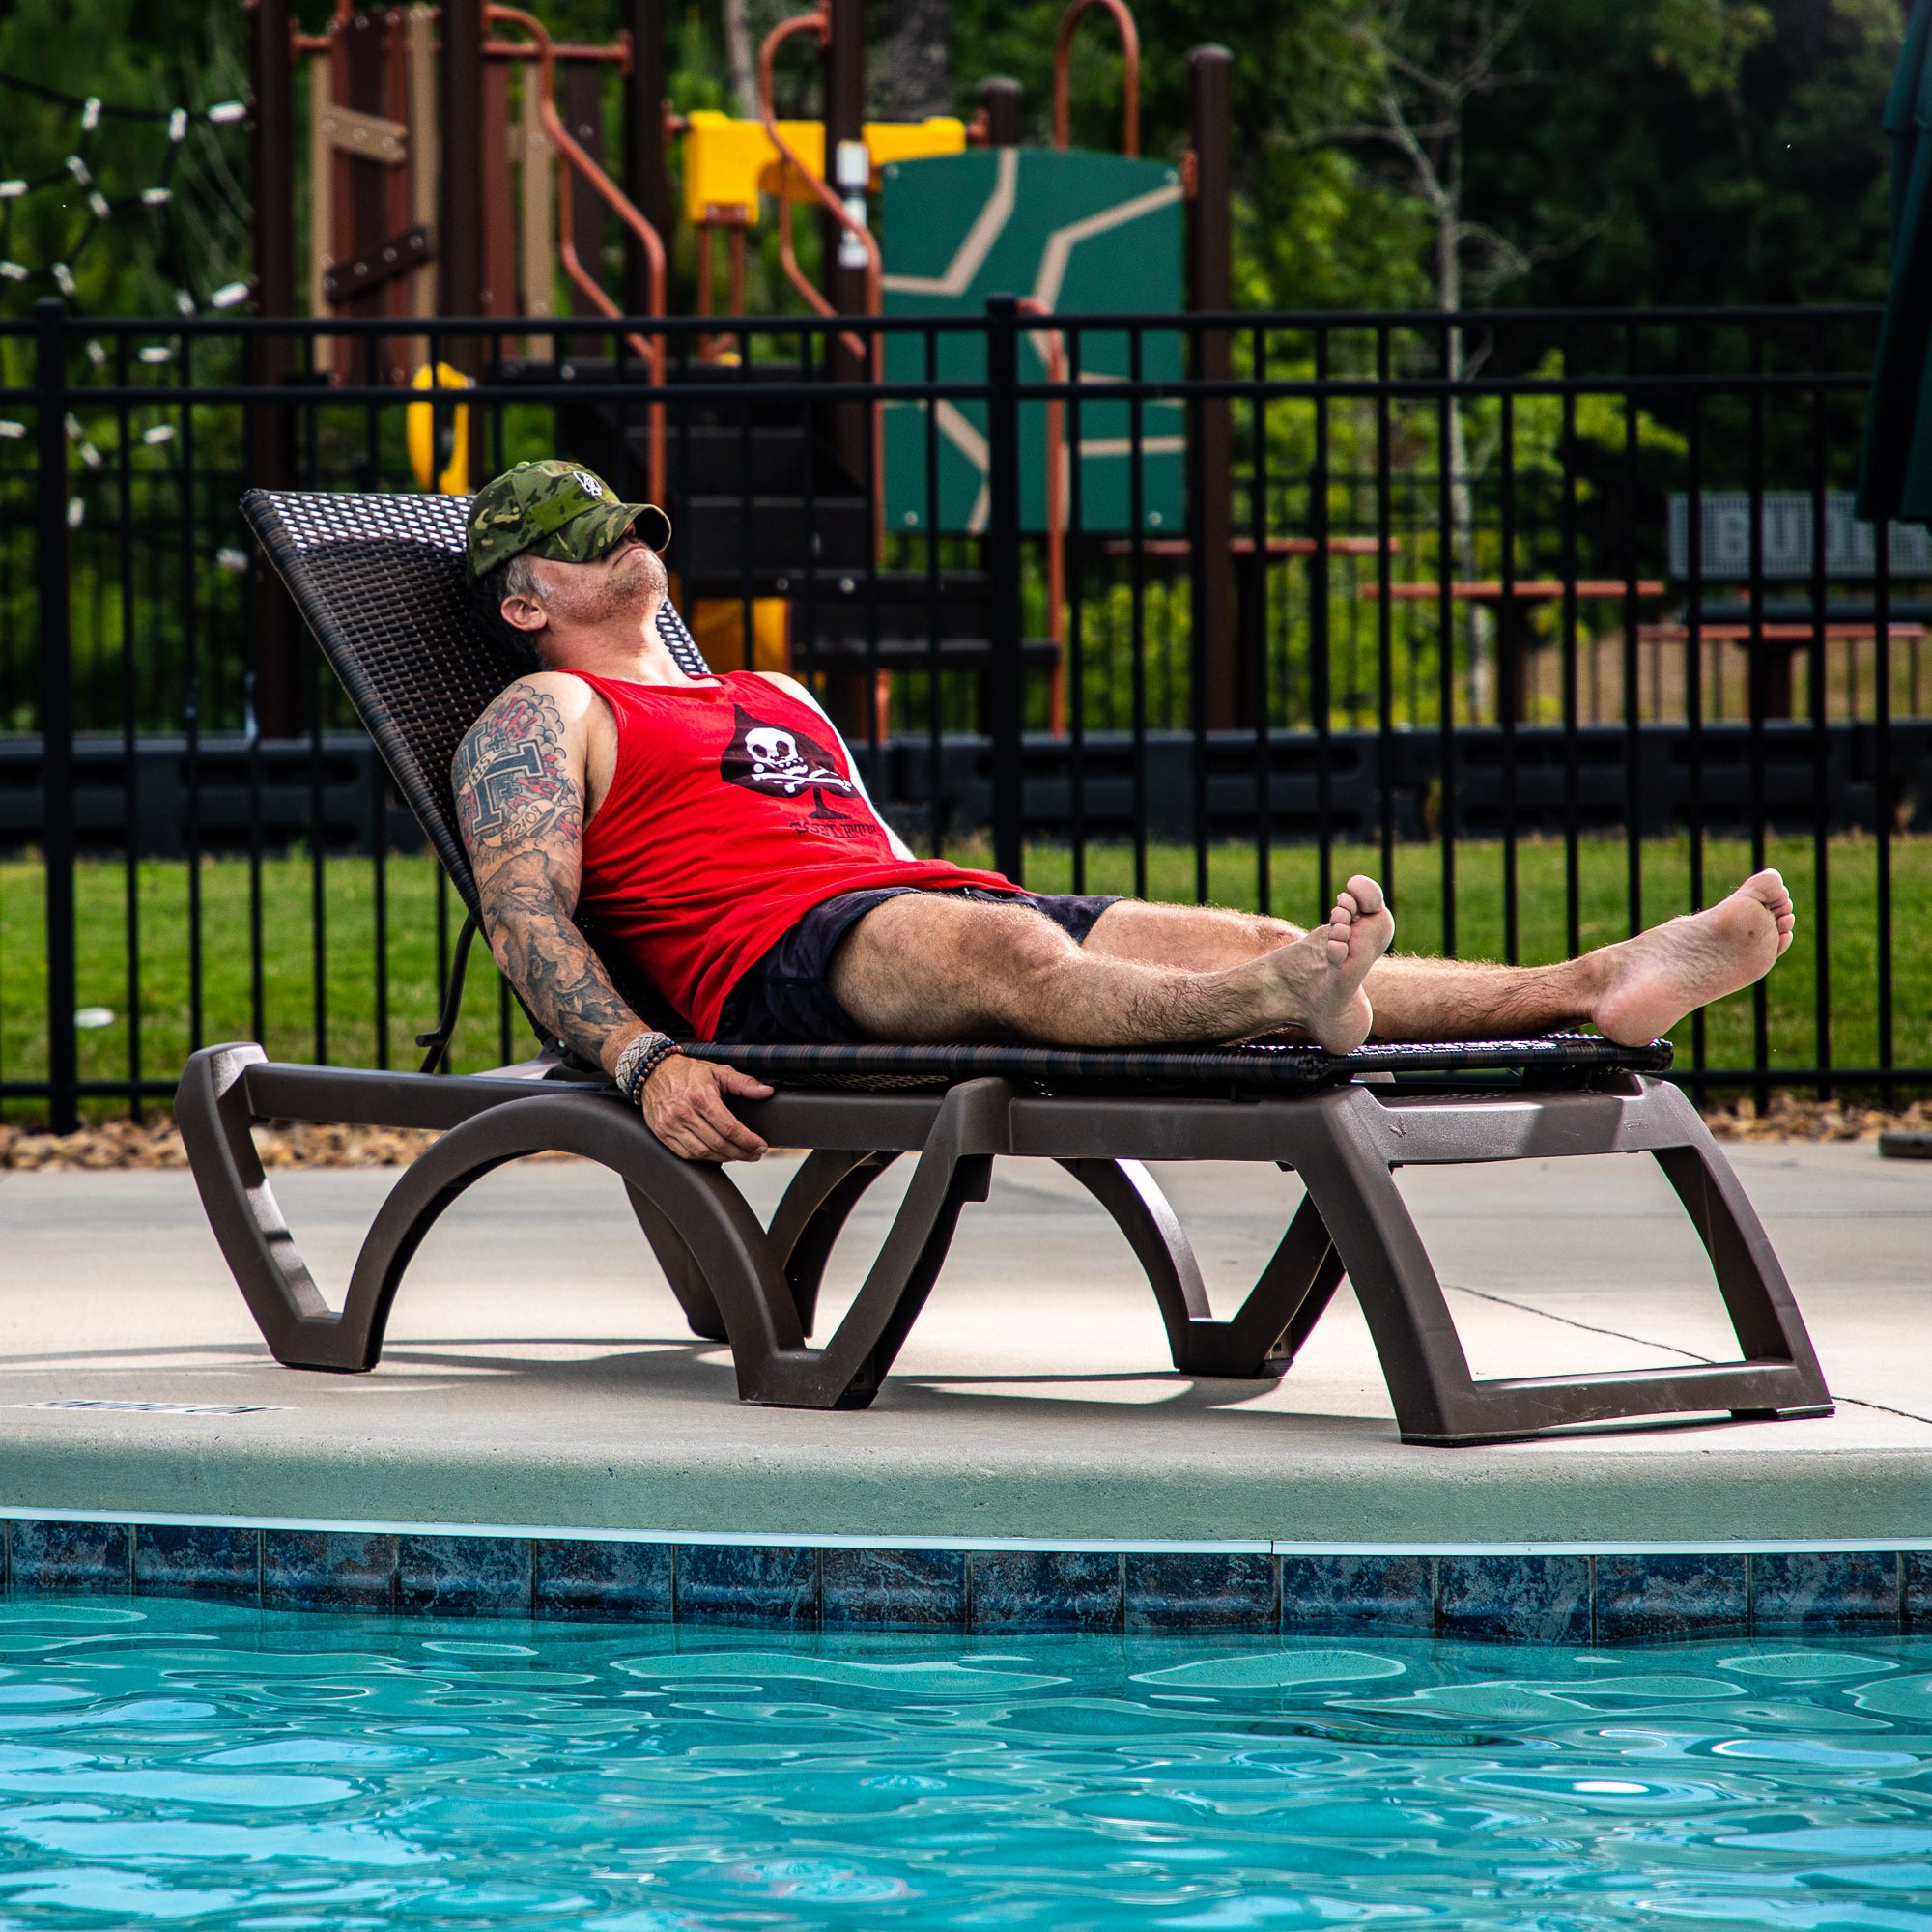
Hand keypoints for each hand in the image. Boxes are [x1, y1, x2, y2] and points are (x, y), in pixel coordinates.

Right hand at [637, 1054, 772, 1161]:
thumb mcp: (717, 1071)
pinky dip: (704, 1158)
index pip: (730, 1128)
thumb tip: (766, 1091)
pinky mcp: (663, 1133)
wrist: (653, 1071)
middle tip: (754, 1154)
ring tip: (738, 1155)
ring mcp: (671, 1125)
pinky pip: (686, 1154)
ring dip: (724, 1158)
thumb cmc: (687, 1072)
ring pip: (703, 1153)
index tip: (761, 1146)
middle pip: (718, 1143)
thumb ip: (743, 1083)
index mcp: (701, 1097)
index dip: (748, 1140)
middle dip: (741, 1152)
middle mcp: (684, 1113)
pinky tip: (717, 1155)